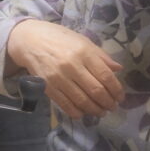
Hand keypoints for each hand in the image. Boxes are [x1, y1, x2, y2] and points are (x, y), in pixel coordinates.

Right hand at [6, 20, 122, 118]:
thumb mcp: (82, 41)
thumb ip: (101, 56)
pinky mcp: (48, 87)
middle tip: (112, 106)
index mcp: (83, 52)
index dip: (116, 90)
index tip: (120, 97)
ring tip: (101, 111)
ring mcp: (58, 78)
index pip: (105, 76)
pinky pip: (66, 105)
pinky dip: (77, 112)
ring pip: (82, 101)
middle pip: (96, 91)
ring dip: (95, 110)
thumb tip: (118, 69)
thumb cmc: (59, 38)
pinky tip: (83, 113)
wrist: (29, 41)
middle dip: (108, 102)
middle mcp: (72, 66)